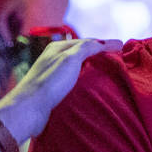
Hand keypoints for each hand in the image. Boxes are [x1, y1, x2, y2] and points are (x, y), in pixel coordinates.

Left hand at [0, 37, 121, 139]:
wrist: (28, 109)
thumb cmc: (49, 82)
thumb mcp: (70, 59)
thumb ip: (87, 48)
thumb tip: (103, 43)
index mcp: (58, 47)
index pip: (87, 42)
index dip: (105, 44)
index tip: (122, 47)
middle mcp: (55, 58)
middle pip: (82, 54)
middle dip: (100, 55)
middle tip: (119, 59)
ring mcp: (53, 74)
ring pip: (78, 68)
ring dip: (93, 68)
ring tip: (109, 72)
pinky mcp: (53, 90)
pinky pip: (74, 81)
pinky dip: (86, 80)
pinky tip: (92, 87)